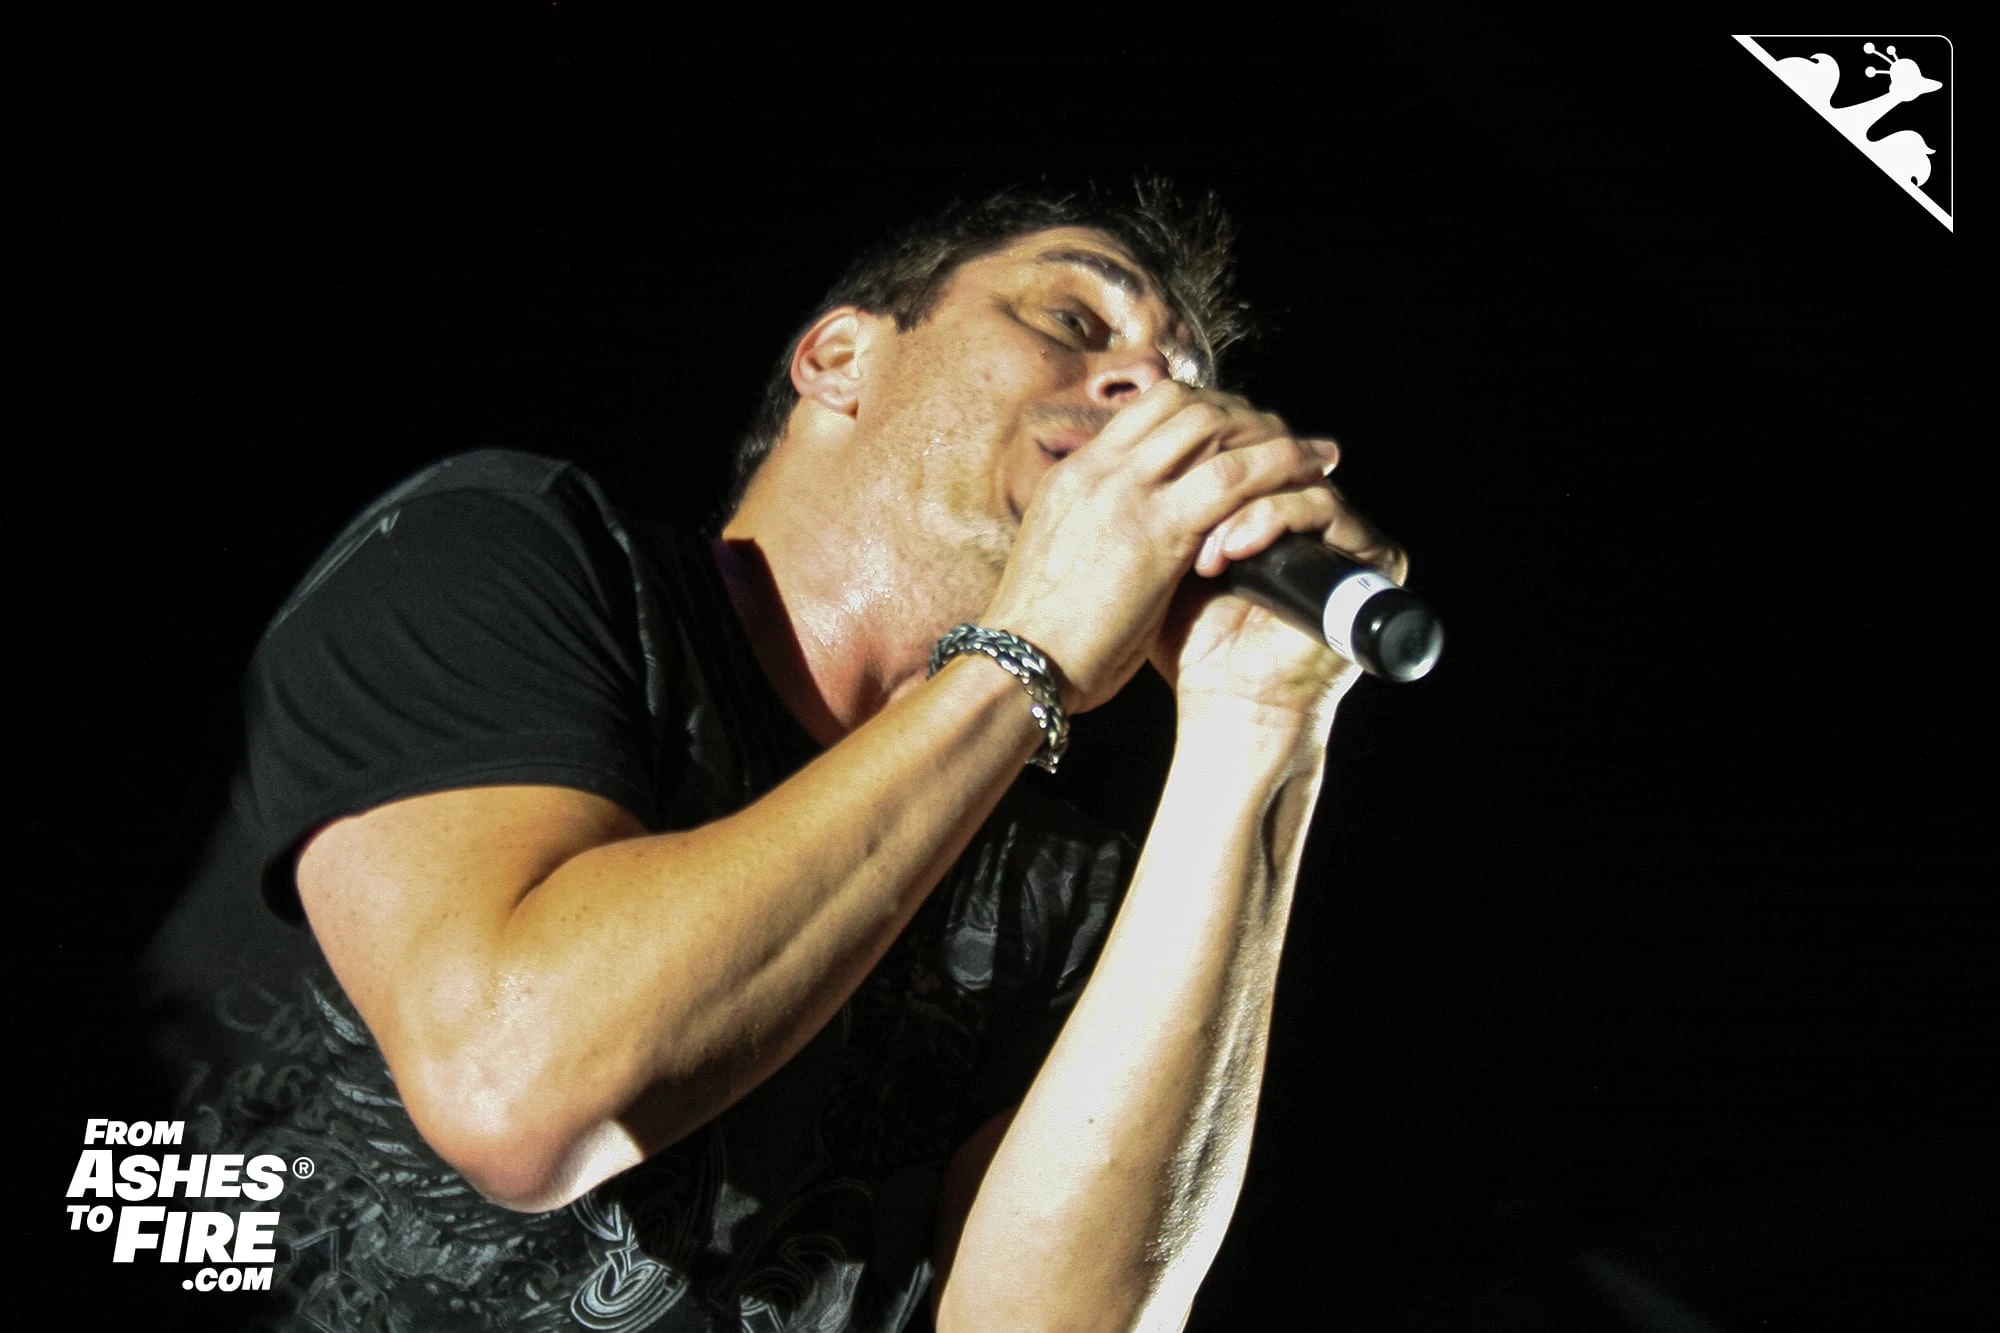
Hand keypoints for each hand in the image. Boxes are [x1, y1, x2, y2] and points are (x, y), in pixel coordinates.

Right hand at [978, 381, 1353, 714]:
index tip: (1235, 434)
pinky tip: (1308, 476)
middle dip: (1241, 414)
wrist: (1017, 664)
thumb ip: (1094, 528)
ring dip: (1269, 434)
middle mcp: (1100, 469)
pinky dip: (1277, 468)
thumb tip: (1127, 533)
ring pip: (1213, 427)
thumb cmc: (1040, 633)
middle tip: (1281, 437)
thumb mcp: (1061, 557)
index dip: (1202, 411)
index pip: (1147, 410)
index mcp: (1074, 475)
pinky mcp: (1159, 531)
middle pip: (1185, 404)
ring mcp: (1127, 493)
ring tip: (1311, 455)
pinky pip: (1232, 478)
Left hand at [1157, 470, 1407, 737]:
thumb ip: (1169, 508)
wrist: (1231, 705)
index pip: (1245, 447)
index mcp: (1271, 508)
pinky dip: (1274, 520)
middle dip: (1219, 477)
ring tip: (1205, 553)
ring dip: (1241, 507)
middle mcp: (1313, 515)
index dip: (1202, 456)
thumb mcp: (1172, 564)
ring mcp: (1345, 533)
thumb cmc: (1195, 644)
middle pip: (1270, 453)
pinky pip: (1325, 509)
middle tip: (1179, 507)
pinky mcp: (1374, 557)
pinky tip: (1232, 551)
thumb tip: (1134, 451)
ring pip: (1295, 476)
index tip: (1155, 486)